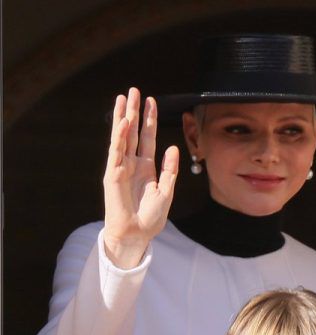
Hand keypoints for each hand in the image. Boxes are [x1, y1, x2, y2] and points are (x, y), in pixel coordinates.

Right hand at [103, 87, 178, 267]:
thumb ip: (170, 169)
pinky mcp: (113, 174)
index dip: (150, 120)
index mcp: (146, 167)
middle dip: (135, 111)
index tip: (152, 101)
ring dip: (123, 117)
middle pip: (134, 132)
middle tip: (134, 90)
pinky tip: (123, 122)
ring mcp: (121, 167)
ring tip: (124, 98)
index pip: (148, 138)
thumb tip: (173, 147)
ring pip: (123, 137)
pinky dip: (119, 137)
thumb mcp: (166, 191)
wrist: (137, 234)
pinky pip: (116, 152)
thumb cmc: (151, 217)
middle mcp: (133, 163)